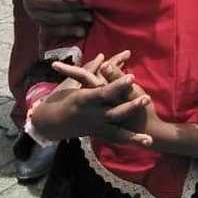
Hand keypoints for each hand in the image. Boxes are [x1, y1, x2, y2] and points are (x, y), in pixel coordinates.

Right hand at [25, 0, 91, 36]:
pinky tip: (80, 32)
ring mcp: (36, 18)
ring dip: (72, 27)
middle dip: (74, 16)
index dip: (70, 4)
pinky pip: (54, 33)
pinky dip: (67, 33)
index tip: (85, 3)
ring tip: (88, 23)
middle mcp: (31, 8)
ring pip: (55, 27)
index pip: (53, 2)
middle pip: (54, 17)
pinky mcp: (43, 24)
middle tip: (91, 15)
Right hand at [38, 54, 152, 144]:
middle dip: (130, 106)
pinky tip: (145, 141)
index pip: (104, 92)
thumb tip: (103, 56)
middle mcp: (91, 115)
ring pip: (117, 129)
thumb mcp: (71, 83)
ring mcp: (95, 126)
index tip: (132, 77)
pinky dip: (130, 139)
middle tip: (146, 98)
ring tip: (149, 132)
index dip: (118, 85)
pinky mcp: (98, 134)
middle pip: (114, 112)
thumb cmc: (58, 99)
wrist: (48, 124)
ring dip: (134, 131)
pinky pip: (116, 137)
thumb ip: (90, 70)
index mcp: (83, 99)